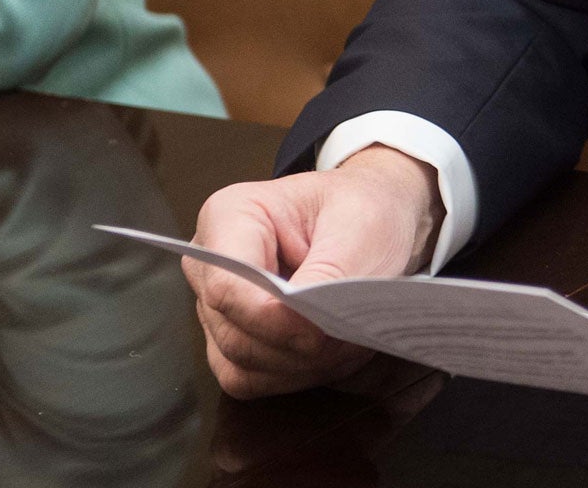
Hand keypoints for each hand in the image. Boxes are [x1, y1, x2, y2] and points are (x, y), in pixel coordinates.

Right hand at [189, 145, 443, 399]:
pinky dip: (297, 373)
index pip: (229, 288)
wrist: (376, 213)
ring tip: (350, 335)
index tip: (323, 324)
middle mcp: (211, 265)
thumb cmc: (364, 207)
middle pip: (236, 333)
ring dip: (303, 362)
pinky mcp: (233, 340)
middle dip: (298, 344)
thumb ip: (330, 275)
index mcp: (229, 216)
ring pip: (242, 363)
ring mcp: (216, 307)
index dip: (274, 318)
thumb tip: (306, 330)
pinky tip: (334, 348)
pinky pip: (251, 378)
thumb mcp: (362, 226)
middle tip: (353, 331)